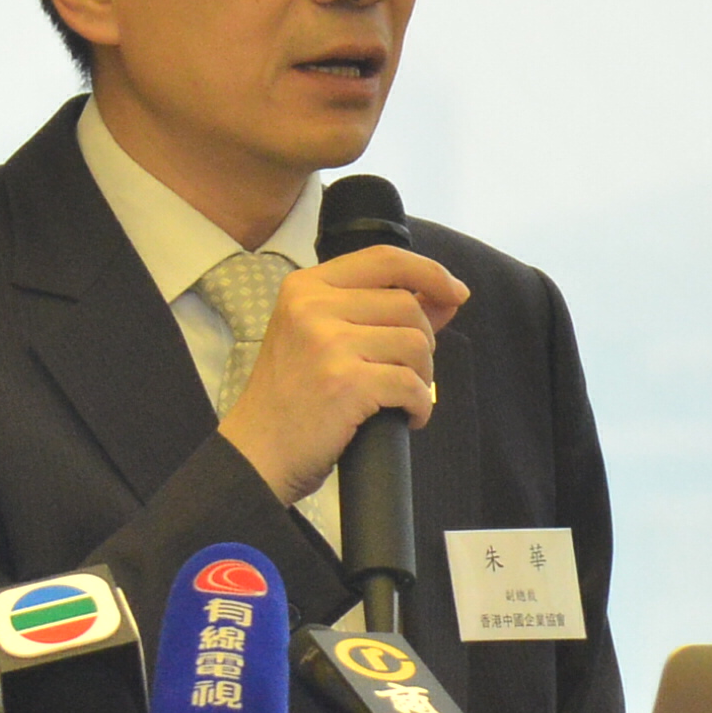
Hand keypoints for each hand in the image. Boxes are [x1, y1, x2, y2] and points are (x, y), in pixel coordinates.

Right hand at [217, 246, 469, 505]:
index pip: (384, 259)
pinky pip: (411, 386)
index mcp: (305, 287)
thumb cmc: (291, 398)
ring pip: (415, 343)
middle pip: (407, 304)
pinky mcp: (346, 383)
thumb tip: (448, 296)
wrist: (256, 453)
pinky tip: (406, 418)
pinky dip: (419, 406)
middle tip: (407, 373)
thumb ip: (379, 312)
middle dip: (423, 342)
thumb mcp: (322, 339)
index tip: (455, 292)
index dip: (429, 271)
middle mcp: (313, 306)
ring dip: (422, 376)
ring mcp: (328, 343)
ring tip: (401, 397)